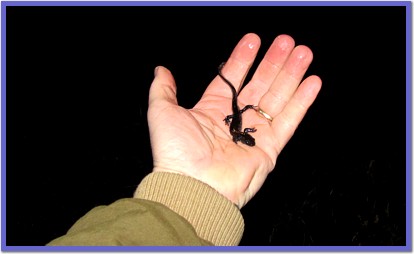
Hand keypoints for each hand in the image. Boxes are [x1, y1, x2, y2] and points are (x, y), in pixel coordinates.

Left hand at [147, 33, 321, 207]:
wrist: (192, 186)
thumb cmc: (176, 152)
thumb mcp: (163, 112)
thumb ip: (163, 89)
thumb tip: (161, 70)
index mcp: (212, 109)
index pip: (232, 77)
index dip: (243, 58)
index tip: (254, 39)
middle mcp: (235, 119)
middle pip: (260, 84)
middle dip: (273, 62)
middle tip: (287, 41)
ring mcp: (254, 133)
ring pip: (277, 98)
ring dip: (291, 75)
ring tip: (304, 52)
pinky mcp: (270, 148)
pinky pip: (289, 121)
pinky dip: (302, 102)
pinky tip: (312, 81)